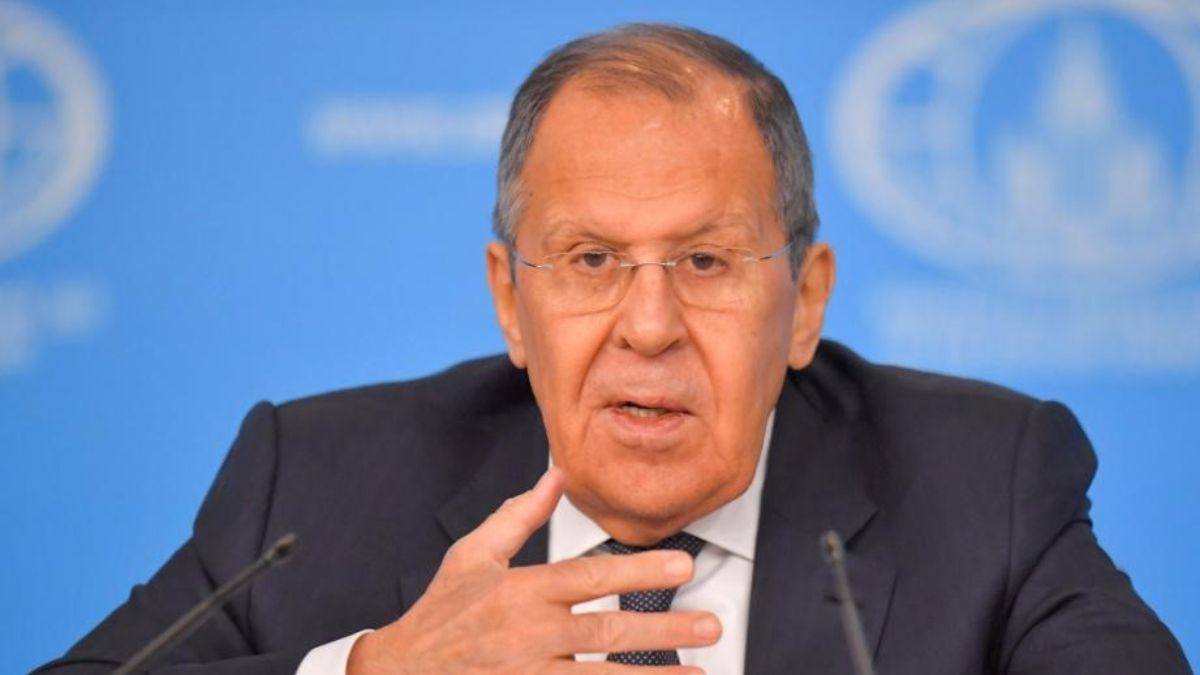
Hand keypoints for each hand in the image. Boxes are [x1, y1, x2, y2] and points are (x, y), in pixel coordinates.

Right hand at [347, 468, 721, 673]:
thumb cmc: (440, 613)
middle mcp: (529, 635)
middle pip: (607, 631)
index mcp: (520, 592)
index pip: (589, 578)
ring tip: (698, 672)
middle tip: (711, 623)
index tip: (683, 566)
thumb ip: (519, 515)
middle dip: (664, 628)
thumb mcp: (473, 556)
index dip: (638, 571)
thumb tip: (558, 473)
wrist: (401, 674)